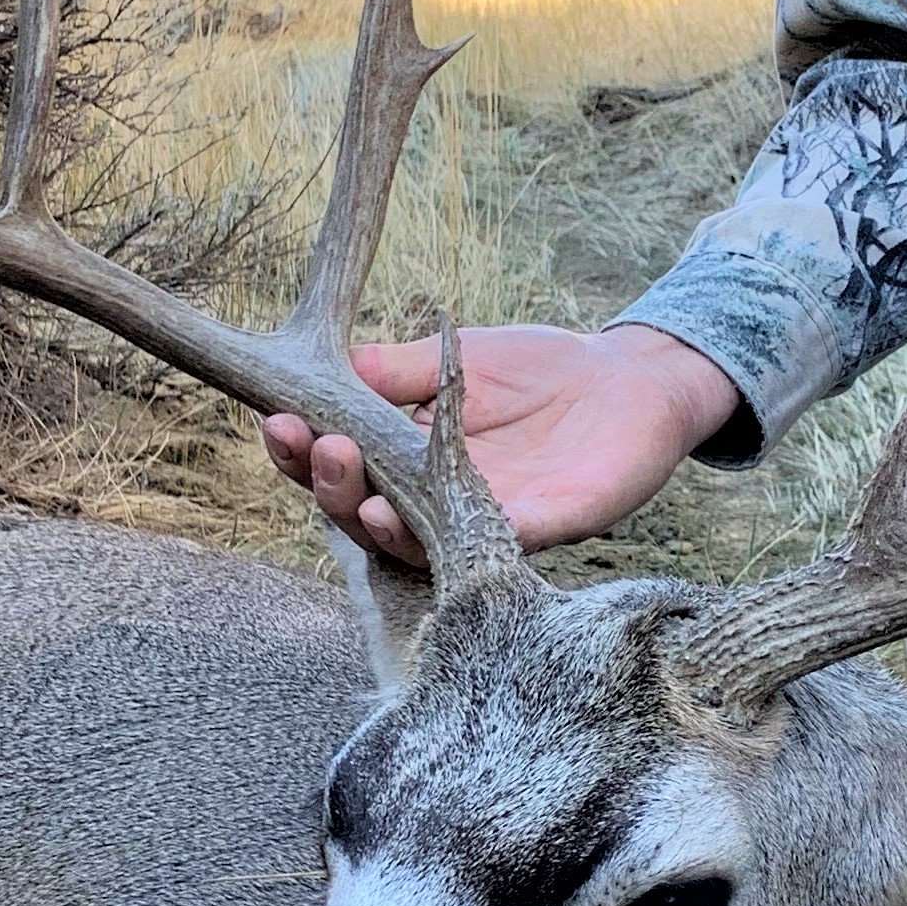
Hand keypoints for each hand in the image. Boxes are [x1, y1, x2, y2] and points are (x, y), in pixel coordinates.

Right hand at [261, 322, 739, 561]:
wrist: (629, 380)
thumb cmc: (539, 370)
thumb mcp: (451, 356)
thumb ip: (392, 369)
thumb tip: (327, 367)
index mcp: (404, 463)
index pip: (337, 470)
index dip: (301, 453)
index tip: (277, 420)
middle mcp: (433, 506)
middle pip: (362, 517)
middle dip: (331, 487)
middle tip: (321, 448)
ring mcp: (483, 526)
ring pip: (416, 547)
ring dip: (381, 527)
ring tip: (361, 497)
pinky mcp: (539, 532)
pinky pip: (490, 548)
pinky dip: (455, 538)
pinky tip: (428, 521)